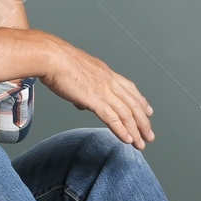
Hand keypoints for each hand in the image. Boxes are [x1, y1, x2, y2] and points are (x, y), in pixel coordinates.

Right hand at [38, 40, 156, 148]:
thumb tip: (82, 103)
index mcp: (106, 73)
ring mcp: (104, 91)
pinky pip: (113, 118)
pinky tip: (127, 140)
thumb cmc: (57, 62)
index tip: (148, 111)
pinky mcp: (95, 100)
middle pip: (133, 104)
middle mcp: (109, 81)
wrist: (51, 57)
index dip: (141, 101)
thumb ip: (83, 87)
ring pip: (126, 114)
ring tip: (141, 143)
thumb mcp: (76, 72)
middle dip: (143, 122)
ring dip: (136, 131)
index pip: (130, 89)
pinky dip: (122, 130)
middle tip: (149, 135)